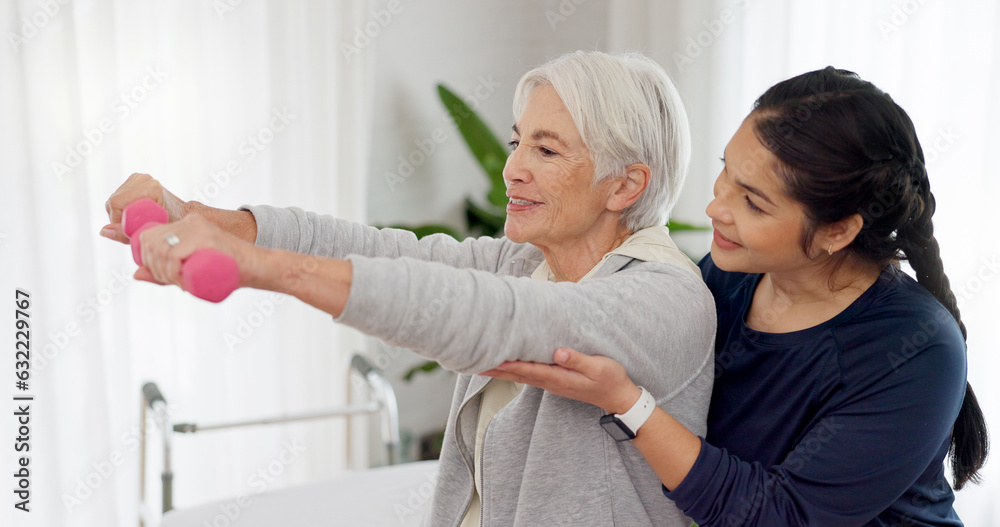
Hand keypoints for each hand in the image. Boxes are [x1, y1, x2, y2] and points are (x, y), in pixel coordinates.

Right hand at [101, 173, 187, 243]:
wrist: (180, 213)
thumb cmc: (169, 224)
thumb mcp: (147, 231)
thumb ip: (123, 233)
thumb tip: (103, 231)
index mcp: (150, 188)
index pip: (116, 204)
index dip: (118, 221)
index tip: (128, 230)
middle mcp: (144, 179)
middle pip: (113, 201)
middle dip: (119, 218)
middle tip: (132, 226)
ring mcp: (139, 177)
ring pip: (114, 200)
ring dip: (120, 214)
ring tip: (135, 220)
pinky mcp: (135, 179)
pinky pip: (117, 197)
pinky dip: (122, 208)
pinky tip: (134, 212)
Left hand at [135, 212, 256, 289]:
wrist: (259, 268)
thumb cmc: (229, 271)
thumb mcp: (191, 270)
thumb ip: (165, 272)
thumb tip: (135, 275)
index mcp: (185, 224)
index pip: (148, 235)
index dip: (145, 257)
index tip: (160, 274)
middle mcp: (189, 221)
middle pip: (150, 242)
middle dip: (153, 267)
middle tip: (172, 282)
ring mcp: (198, 228)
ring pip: (160, 249)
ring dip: (163, 272)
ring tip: (180, 283)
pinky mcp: (205, 237)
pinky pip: (174, 254)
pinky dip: (172, 272)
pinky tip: (183, 281)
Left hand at [481, 348, 641, 413]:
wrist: (619, 398)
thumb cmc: (611, 380)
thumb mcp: (599, 367)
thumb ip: (578, 360)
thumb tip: (558, 352)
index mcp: (559, 377)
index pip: (526, 369)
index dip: (506, 364)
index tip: (487, 359)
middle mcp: (551, 381)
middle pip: (517, 374)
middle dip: (495, 368)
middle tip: (471, 361)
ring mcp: (552, 382)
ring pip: (521, 375)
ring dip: (501, 369)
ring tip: (481, 362)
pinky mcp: (556, 380)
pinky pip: (529, 374)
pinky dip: (514, 369)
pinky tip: (507, 365)